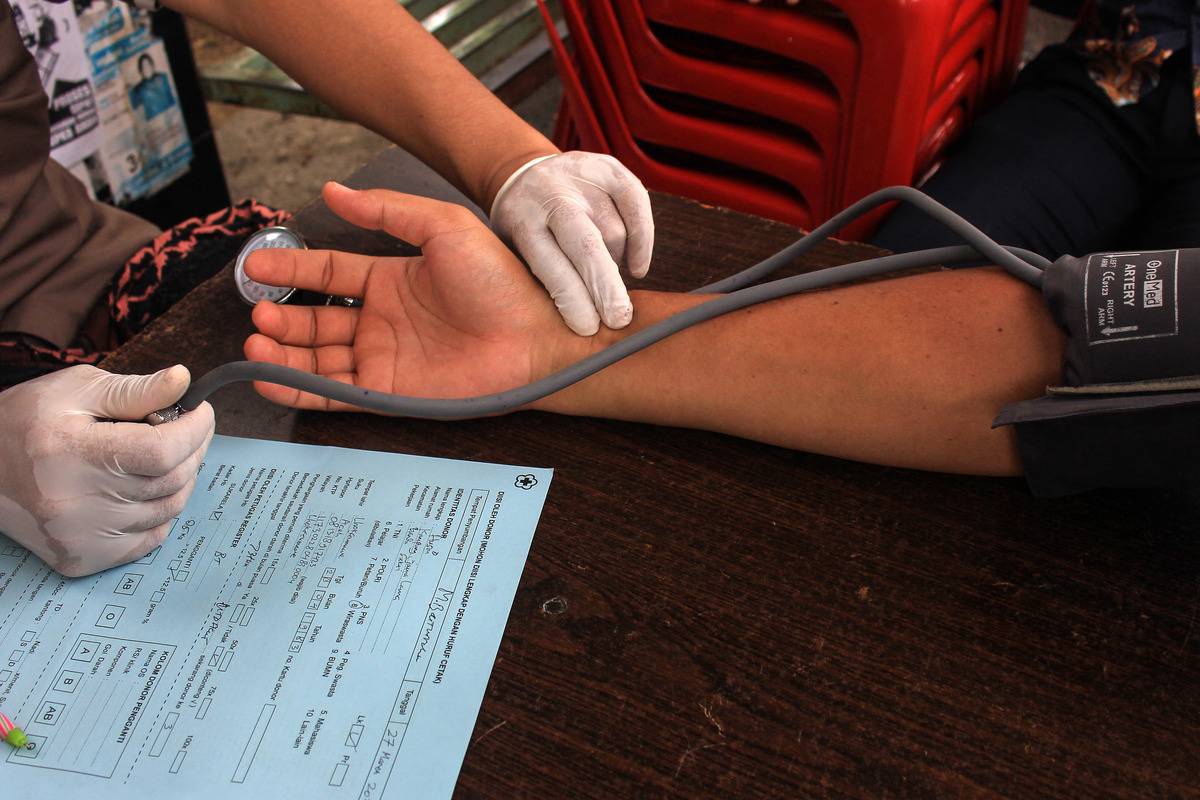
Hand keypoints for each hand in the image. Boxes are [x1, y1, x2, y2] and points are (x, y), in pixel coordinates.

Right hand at [0, 365, 214, 576]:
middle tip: (186, 428)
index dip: (194, 429)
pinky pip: (149, 539)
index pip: (162, 450)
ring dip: (179, 479)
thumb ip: (135, 391)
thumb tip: (183, 382)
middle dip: (192, 449)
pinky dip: (159, 512)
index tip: (200, 411)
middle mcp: (75, 502)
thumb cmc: (25, 422)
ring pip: (168, 510)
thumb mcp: (75, 390)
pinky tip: (143, 488)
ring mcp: (79, 536)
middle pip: (171, 480)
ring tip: (163, 456)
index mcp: (73, 452)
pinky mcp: (82, 559)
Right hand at [243, 183, 586, 410]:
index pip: (328, 274)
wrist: (535, 336)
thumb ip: (388, 211)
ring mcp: (383, 359)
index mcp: (391, 280)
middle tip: (257, 312)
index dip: (292, 271)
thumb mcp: (443, 227)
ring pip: (317, 359)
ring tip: (257, 341)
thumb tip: (335, 191)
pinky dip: (298, 389)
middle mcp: (381, 321)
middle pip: (315, 321)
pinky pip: (334, 393)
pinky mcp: (389, 394)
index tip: (258, 266)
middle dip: (282, 318)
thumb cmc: (500, 280)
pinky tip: (269, 377)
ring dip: (282, 352)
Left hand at [489, 151, 653, 335]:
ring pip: (614, 231)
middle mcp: (551, 196)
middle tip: (619, 319)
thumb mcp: (513, 254)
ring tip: (604, 277)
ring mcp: (580, 178)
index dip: (571, 297)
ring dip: (616, 263)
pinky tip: (637, 265)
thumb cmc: (523, 231)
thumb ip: (542, 281)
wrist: (524, 176)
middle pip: (586, 244)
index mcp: (522, 222)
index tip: (588, 328)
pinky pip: (637, 202)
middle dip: (604, 286)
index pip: (549, 264)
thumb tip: (577, 328)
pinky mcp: (608, 167)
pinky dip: (643, 238)